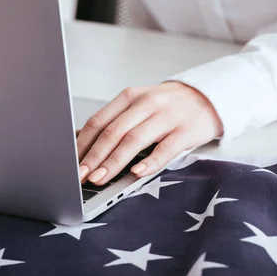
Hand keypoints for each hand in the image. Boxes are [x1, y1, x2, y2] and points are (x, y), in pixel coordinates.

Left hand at [76, 81, 222, 184]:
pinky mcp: (185, 131)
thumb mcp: (138, 106)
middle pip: (114, 131)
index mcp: (131, 97)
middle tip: (81, 176)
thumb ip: (114, 121)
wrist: (207, 96)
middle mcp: (147, 103)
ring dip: (115, 162)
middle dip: (95, 156)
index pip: (100, 120)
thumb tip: (80, 140)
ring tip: (100, 179)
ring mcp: (167, 116)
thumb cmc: (166, 106)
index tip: (69, 162)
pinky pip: (165, 148)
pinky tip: (136, 173)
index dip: (83, 143)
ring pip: (135, 140)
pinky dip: (150, 161)